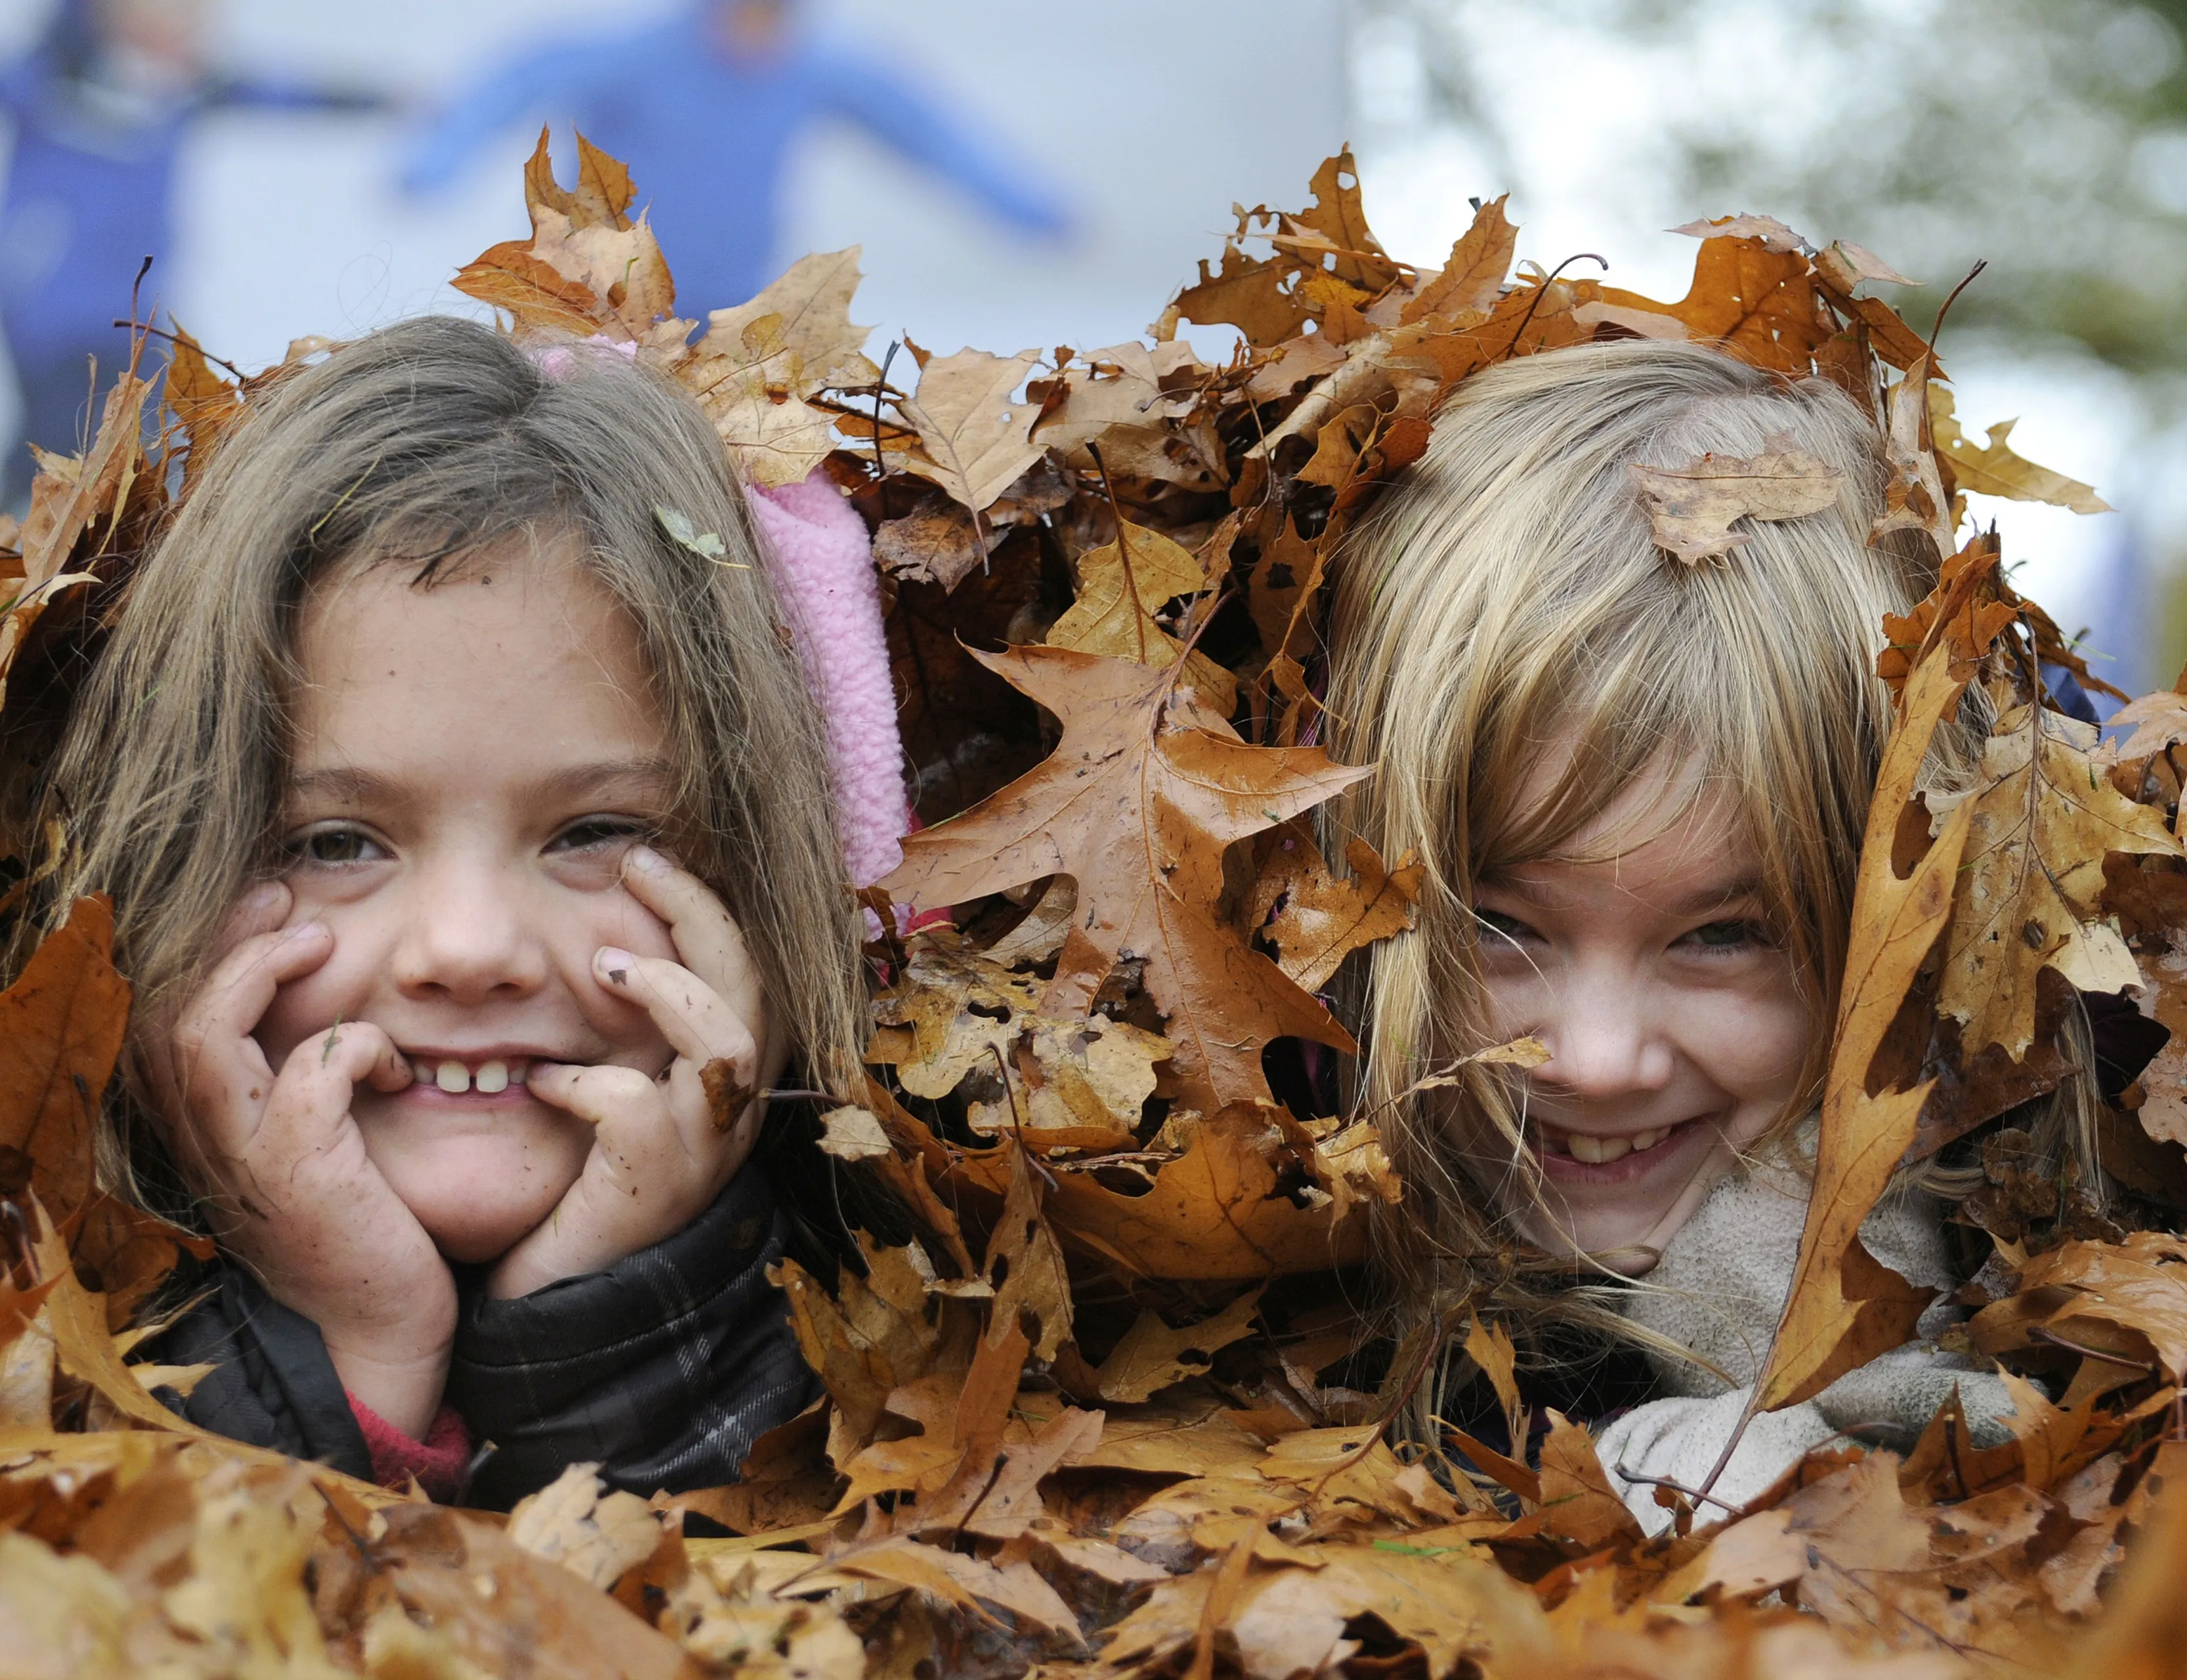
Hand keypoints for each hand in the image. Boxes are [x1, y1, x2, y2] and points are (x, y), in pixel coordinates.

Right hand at [151, 883, 453, 1437]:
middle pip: (171, 1014)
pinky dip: (357, 1046)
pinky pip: (314, 1072)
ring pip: (208, 1032)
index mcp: (212, 1133)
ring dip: (264, 972)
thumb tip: (329, 1013)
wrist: (380, 1332)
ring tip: (321, 944)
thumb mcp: (319, 1148)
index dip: (211, 953)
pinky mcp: (304, 1172)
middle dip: (227, 942)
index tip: (268, 910)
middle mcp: (211, 1143)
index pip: (169, 1022)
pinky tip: (396, 1067)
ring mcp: (248, 1158)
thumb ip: (304, 1086)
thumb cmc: (363, 1233)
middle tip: (290, 905)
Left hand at [489, 848, 780, 1298]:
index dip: (709, 905)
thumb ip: (616, 1027)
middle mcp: (730, 1113)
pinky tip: (544, 1084)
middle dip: (699, 913)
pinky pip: (635, 1114)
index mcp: (723, 1081)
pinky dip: (586, 1085)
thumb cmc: (575, 1186)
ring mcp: (700, 1155)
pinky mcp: (651, 1192)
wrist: (559, 1303)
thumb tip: (587, 937)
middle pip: (752, 990)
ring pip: (723, 1046)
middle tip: (637, 864)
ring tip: (606, 968)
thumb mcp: (608, 1091)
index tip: (646, 857)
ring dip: (667, 992)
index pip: (749, 970)